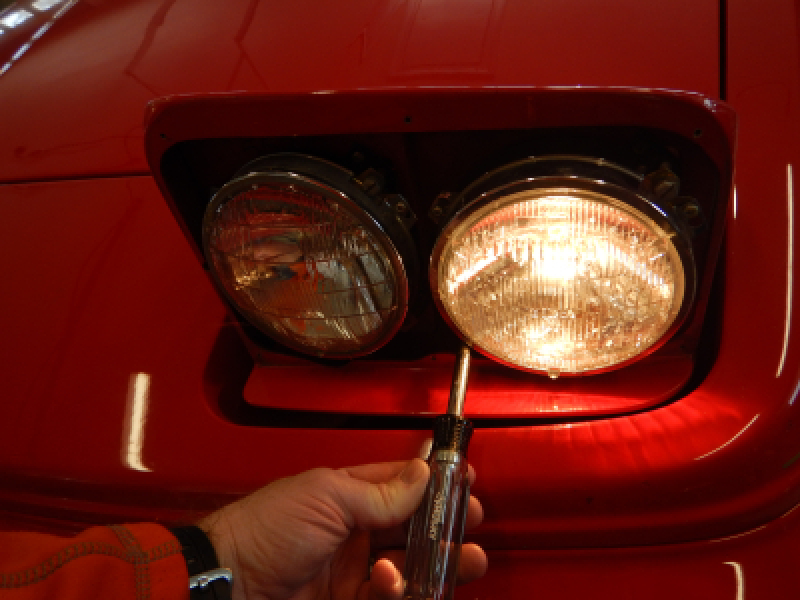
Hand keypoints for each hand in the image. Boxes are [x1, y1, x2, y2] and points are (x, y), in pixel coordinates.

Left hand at [197, 458, 486, 599]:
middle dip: (445, 526)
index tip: (464, 480)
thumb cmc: (264, 528)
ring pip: (409, 564)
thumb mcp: (326, 497)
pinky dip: (400, 591)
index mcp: (348, 494)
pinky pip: (390, 597)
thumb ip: (380, 492)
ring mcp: (352, 568)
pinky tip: (393, 583)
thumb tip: (422, 473)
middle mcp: (354, 529)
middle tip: (470, 526)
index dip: (434, 481)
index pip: (402, 482)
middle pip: (413, 526)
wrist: (229, 582)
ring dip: (438, 562)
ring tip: (462, 560)